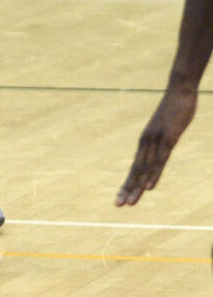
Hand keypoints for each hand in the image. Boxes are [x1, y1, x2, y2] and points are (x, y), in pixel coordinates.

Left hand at [115, 86, 196, 205]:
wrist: (179, 90)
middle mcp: (146, 142)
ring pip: (145, 168)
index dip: (129, 184)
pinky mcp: (168, 138)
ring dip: (137, 187)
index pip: (135, 167)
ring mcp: (156, 140)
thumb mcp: (166, 129)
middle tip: (118, 206)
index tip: (122, 199)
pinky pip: (160, 160)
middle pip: (136, 171)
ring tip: (130, 202)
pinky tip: (150, 186)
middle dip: (128, 189)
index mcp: (145, 142)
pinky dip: (154, 174)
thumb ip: (162, 142)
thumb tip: (161, 152)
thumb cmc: (173, 110)